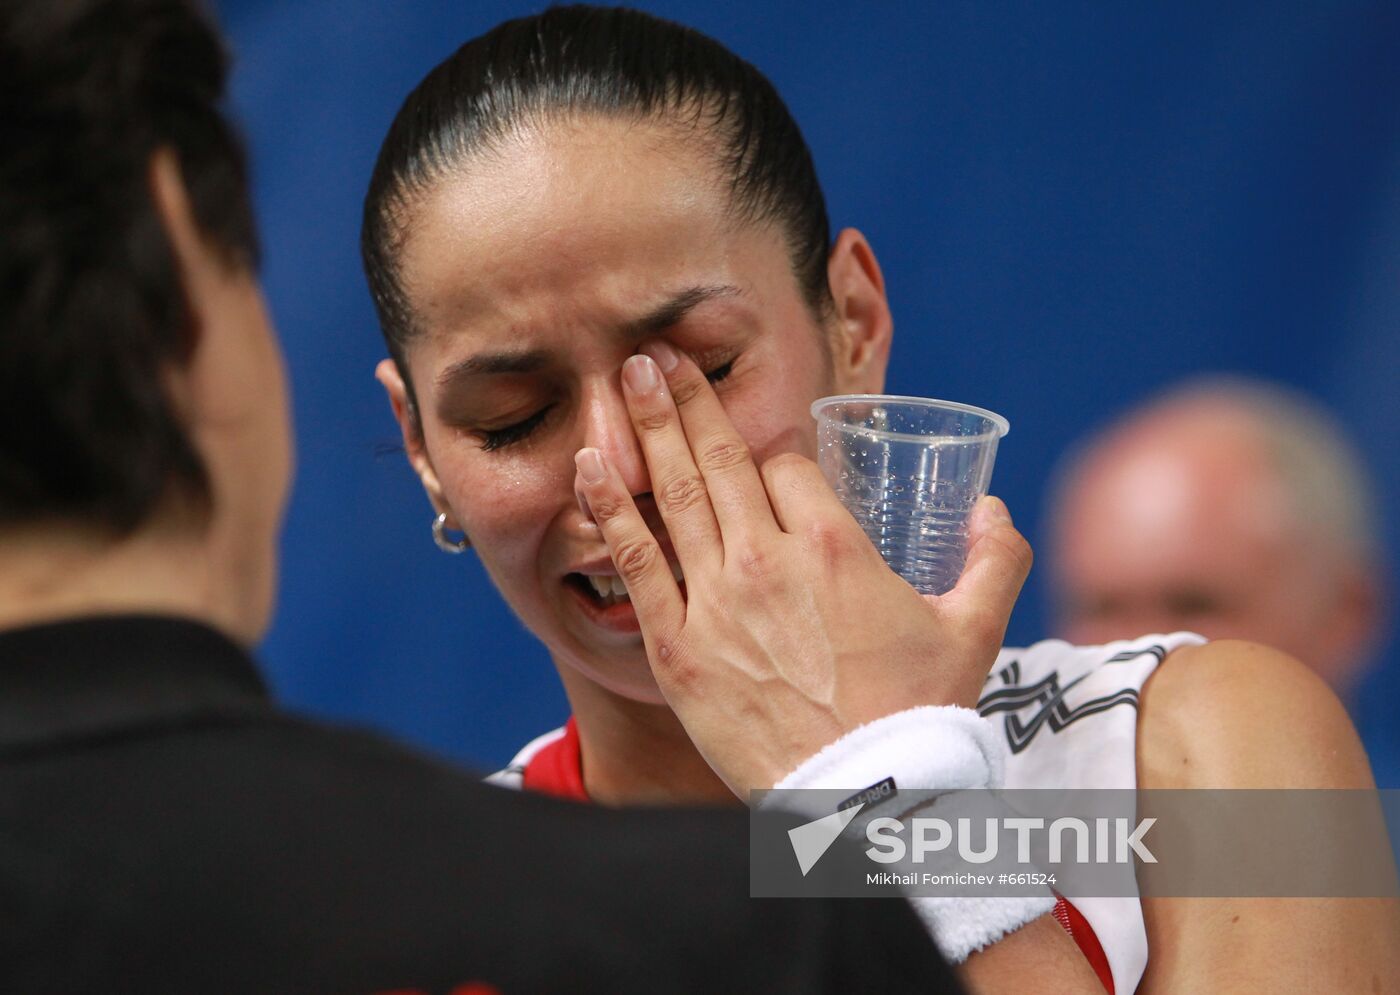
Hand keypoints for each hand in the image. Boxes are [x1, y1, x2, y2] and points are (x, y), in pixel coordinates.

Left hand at [574, 341, 1031, 795]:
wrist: (865, 796)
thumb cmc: (919, 714)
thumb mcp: (974, 629)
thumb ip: (994, 560)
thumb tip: (995, 509)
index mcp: (835, 544)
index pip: (787, 467)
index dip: (772, 455)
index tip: (761, 454)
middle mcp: (768, 557)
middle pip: (721, 457)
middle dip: (688, 398)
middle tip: (657, 355)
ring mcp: (717, 600)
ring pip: (677, 494)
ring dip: (648, 428)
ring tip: (628, 376)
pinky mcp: (677, 646)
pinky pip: (635, 563)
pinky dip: (611, 509)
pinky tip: (589, 465)